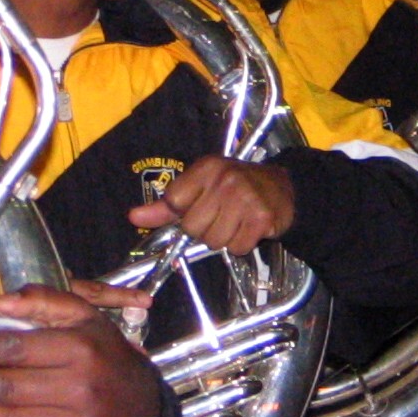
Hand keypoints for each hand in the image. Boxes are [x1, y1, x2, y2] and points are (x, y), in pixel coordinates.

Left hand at [126, 155, 294, 254]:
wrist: (283, 188)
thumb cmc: (236, 187)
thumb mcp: (202, 185)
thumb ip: (168, 205)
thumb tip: (134, 217)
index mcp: (206, 168)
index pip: (174, 202)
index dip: (182, 214)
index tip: (198, 208)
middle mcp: (224, 180)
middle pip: (193, 228)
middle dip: (204, 230)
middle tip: (221, 216)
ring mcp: (244, 198)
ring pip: (214, 241)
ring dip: (224, 239)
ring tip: (236, 222)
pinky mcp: (261, 218)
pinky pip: (237, 248)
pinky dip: (242, 244)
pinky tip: (249, 228)